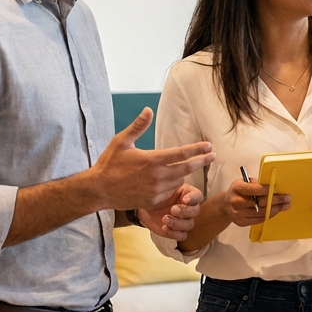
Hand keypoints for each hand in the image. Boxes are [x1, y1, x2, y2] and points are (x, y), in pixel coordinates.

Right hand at [91, 109, 215, 210]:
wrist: (99, 190)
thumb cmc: (109, 163)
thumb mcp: (121, 141)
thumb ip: (138, 126)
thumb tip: (148, 110)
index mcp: (152, 160)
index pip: (181, 153)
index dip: (198, 149)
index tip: (209, 146)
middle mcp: (157, 176)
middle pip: (187, 168)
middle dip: (201, 161)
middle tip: (213, 156)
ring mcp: (155, 191)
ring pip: (178, 181)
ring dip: (182, 173)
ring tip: (183, 167)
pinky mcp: (152, 201)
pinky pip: (169, 192)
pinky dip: (171, 185)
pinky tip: (168, 180)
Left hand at [137, 184, 203, 240]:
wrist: (142, 203)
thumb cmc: (155, 190)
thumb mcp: (162, 182)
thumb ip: (171, 178)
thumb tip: (178, 169)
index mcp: (188, 194)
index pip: (198, 196)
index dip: (193, 198)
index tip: (185, 199)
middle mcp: (188, 207)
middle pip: (195, 212)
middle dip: (184, 212)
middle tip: (173, 209)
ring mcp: (182, 220)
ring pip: (189, 225)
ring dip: (178, 223)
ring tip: (165, 219)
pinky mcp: (175, 231)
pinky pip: (181, 236)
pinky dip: (174, 233)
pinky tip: (164, 228)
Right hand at [220, 179, 290, 227]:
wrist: (225, 205)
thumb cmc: (238, 192)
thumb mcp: (243, 183)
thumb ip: (255, 184)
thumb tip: (272, 188)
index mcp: (237, 188)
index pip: (254, 189)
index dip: (267, 190)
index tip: (277, 189)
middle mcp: (236, 201)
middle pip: (260, 202)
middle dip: (276, 200)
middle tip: (287, 198)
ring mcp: (238, 214)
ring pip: (261, 213)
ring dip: (275, 209)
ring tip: (285, 206)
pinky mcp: (241, 222)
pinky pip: (258, 220)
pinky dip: (269, 215)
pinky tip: (275, 211)